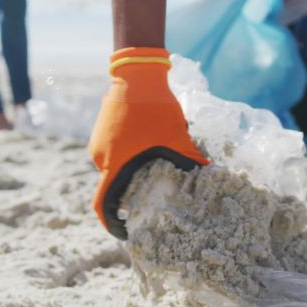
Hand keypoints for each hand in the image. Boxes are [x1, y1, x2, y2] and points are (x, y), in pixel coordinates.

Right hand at [87, 47, 210, 239]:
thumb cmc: (155, 107)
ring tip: (150, 179)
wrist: (137, 73)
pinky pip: (111, 154)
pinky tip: (144, 155)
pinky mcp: (100, 131)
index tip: (123, 233)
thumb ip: (189, 158)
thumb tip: (209, 172)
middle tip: (149, 204)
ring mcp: (97, 142)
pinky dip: (125, 161)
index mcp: (113, 163)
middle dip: (127, 198)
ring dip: (127, 177)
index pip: (102, 204)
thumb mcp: (176, 136)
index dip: (111, 223)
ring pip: (111, 169)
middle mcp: (99, 156)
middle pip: (110, 187)